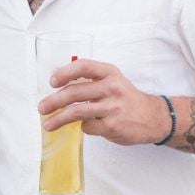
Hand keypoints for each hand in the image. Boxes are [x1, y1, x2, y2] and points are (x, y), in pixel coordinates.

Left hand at [38, 58, 171, 145]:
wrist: (153, 117)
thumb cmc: (126, 99)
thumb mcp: (113, 81)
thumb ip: (91, 80)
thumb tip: (59, 86)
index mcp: (109, 73)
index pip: (83, 67)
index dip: (64, 73)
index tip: (52, 82)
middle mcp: (111, 87)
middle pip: (74, 92)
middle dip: (53, 101)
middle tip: (42, 108)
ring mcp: (112, 107)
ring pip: (76, 111)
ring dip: (58, 119)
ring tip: (48, 124)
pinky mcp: (112, 126)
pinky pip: (87, 127)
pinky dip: (81, 128)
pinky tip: (83, 127)